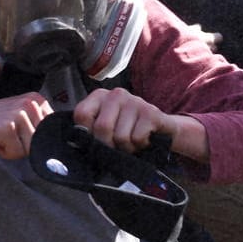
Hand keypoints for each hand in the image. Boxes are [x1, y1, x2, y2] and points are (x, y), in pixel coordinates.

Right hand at [0, 93, 53, 158]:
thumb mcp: (19, 115)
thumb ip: (38, 122)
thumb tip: (59, 139)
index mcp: (36, 99)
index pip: (52, 130)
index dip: (33, 135)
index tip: (16, 128)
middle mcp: (30, 104)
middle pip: (42, 140)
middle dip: (24, 142)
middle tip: (5, 132)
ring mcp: (19, 115)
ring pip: (31, 148)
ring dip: (14, 148)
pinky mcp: (8, 128)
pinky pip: (17, 153)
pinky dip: (5, 152)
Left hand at [72, 87, 186, 152]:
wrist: (163, 130)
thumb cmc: (130, 130)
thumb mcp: (107, 126)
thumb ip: (91, 129)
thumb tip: (79, 141)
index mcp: (100, 96)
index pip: (82, 114)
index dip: (88, 132)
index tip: (97, 138)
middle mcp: (116, 94)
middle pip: (102, 127)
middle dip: (109, 144)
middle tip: (117, 145)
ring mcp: (135, 101)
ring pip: (120, 137)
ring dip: (127, 147)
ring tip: (132, 141)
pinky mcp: (151, 112)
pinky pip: (137, 138)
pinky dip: (141, 145)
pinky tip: (144, 139)